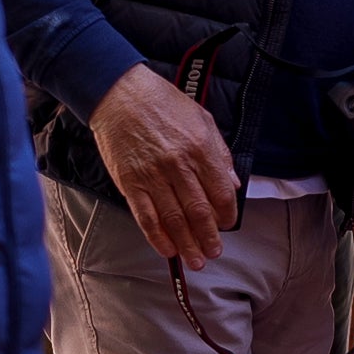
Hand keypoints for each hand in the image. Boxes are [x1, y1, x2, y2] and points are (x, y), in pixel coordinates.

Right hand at [87, 64, 238, 264]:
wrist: (120, 93)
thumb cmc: (163, 103)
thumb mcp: (202, 119)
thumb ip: (220, 153)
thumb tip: (233, 184)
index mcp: (200, 149)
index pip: (221, 193)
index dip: (227, 214)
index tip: (228, 224)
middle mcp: (178, 165)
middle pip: (199, 211)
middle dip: (209, 237)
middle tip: (214, 252)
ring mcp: (152, 176)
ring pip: (174, 219)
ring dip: (187, 244)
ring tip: (195, 260)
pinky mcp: (130, 182)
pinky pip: (146, 216)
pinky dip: (157, 237)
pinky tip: (167, 249)